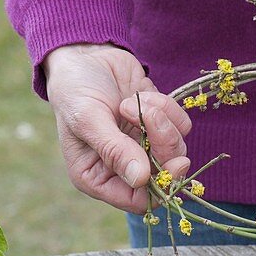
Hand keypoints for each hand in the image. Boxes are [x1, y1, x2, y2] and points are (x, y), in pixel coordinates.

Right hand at [44, 44, 191, 212]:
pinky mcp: (158, 123)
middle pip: (163, 175)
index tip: (174, 163)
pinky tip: (141, 95)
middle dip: (162, 145)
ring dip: (160, 121)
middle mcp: (122, 167)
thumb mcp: (88, 119)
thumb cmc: (75, 90)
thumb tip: (141, 180)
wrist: (85, 54)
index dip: (159, 186)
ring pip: (175, 149)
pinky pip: (180, 125)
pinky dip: (165, 107)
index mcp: (97, 177)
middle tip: (151, 117)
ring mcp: (142, 145)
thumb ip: (114, 150)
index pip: (137, 200)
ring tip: (132, 101)